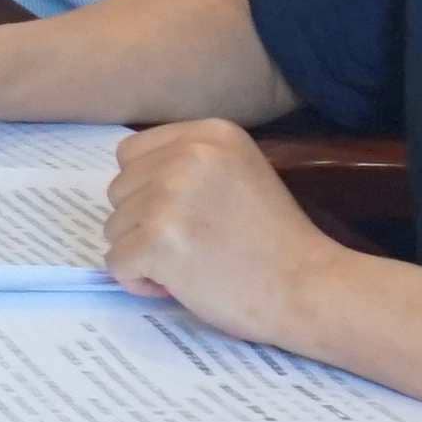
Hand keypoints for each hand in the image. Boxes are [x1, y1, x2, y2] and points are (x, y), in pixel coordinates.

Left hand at [99, 119, 339, 347]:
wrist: (309, 287)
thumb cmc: (275, 240)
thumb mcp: (238, 173)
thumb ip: (188, 166)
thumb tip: (129, 183)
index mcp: (210, 134)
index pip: (130, 154)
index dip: (146, 190)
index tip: (185, 214)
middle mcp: (187, 156)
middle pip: (117, 190)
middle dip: (142, 223)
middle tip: (192, 245)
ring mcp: (170, 197)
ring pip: (112, 227)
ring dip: (142, 253)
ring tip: (192, 263)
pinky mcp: (157, 241)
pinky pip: (116, 263)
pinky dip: (139, 281)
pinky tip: (181, 283)